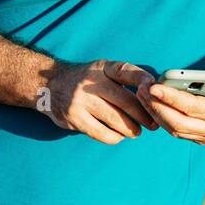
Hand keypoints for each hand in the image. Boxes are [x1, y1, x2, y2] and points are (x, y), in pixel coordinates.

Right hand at [40, 60, 157, 144]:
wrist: (48, 85)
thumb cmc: (85, 80)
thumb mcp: (101, 70)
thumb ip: (123, 79)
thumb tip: (154, 94)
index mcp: (102, 68)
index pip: (126, 71)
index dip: (142, 79)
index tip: (155, 88)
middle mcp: (91, 81)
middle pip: (124, 100)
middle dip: (143, 115)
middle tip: (153, 124)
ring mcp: (80, 100)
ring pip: (114, 119)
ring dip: (130, 129)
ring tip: (136, 132)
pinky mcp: (74, 117)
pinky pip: (101, 132)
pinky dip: (114, 137)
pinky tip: (118, 135)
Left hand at [136, 64, 204, 144]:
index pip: (192, 108)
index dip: (171, 98)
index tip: (154, 87)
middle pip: (177, 122)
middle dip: (156, 106)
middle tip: (141, 89)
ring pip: (174, 129)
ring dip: (155, 112)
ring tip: (141, 94)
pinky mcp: (199, 136)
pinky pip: (175, 130)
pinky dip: (160, 118)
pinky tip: (149, 103)